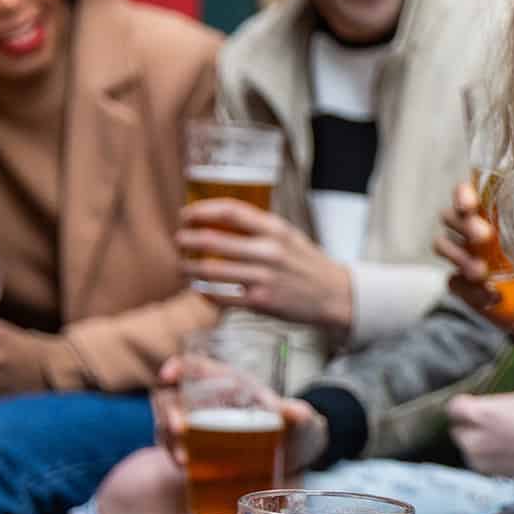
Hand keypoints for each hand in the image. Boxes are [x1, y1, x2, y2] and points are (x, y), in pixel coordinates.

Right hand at [148, 354, 328, 473]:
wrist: (289, 455)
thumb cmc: (289, 426)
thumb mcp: (296, 420)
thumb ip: (297, 415)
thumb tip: (300, 414)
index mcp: (228, 381)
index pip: (195, 366)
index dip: (179, 367)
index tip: (169, 376)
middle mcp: (205, 400)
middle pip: (173, 398)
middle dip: (170, 412)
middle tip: (179, 430)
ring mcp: (195, 423)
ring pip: (168, 424)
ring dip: (170, 440)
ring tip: (183, 460)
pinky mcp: (193, 446)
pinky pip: (174, 447)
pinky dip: (176, 455)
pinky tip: (185, 468)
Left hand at [178, 199, 355, 332]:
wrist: (335, 295)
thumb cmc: (306, 264)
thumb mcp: (288, 236)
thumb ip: (257, 227)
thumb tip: (216, 220)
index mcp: (276, 230)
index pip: (230, 212)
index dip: (201, 211)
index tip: (186, 215)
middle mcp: (269, 252)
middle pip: (213, 240)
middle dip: (187, 240)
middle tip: (178, 241)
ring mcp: (264, 278)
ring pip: (211, 270)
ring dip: (189, 268)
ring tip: (182, 267)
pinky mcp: (261, 302)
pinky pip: (221, 296)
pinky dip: (204, 292)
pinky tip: (199, 289)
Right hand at [436, 178, 513, 335]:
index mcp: (489, 213)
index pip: (466, 195)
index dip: (463, 195)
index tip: (470, 204)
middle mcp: (471, 231)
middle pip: (449, 217)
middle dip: (464, 225)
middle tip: (485, 236)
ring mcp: (464, 258)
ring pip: (443, 246)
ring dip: (460, 256)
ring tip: (481, 271)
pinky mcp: (464, 287)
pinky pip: (454, 283)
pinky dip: (470, 289)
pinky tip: (492, 295)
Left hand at [446, 391, 513, 479]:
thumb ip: (490, 404)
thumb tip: (479, 407)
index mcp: (479, 414)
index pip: (454, 407)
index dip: (465, 406)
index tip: (472, 406)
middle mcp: (472, 437)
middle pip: (457, 428)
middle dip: (469, 425)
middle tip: (489, 424)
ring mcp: (476, 456)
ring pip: (466, 444)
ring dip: (476, 441)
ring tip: (501, 438)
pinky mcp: (483, 470)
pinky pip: (476, 458)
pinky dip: (485, 454)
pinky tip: (503, 450)